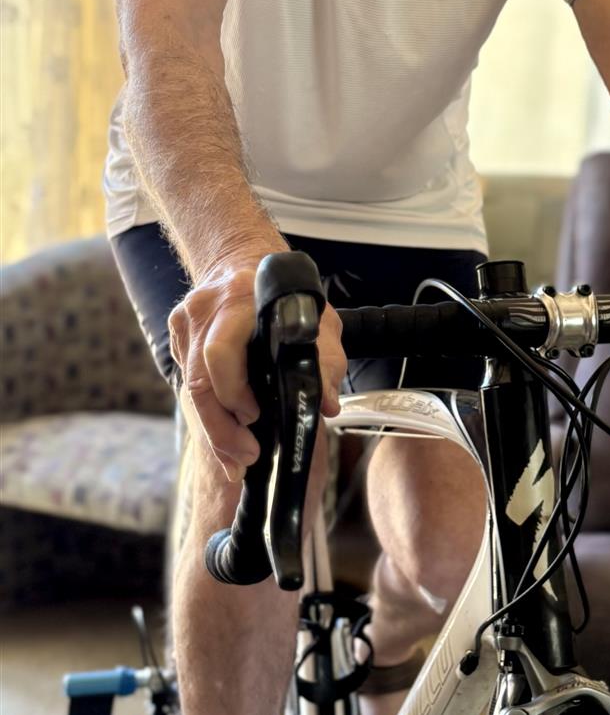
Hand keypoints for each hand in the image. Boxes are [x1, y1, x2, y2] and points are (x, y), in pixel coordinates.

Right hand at [168, 252, 345, 482]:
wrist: (241, 256)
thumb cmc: (285, 292)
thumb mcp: (319, 319)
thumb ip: (327, 360)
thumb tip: (325, 404)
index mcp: (239, 301)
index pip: (220, 355)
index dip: (234, 394)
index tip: (255, 418)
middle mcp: (205, 311)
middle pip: (198, 381)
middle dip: (220, 428)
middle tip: (246, 457)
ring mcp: (186, 323)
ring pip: (190, 387)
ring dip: (213, 429)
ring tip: (236, 459)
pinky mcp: (178, 334)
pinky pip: (188, 380)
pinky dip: (207, 410)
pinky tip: (224, 434)